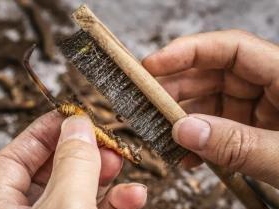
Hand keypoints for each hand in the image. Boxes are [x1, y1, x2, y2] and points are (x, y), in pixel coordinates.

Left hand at [0, 111, 146, 208]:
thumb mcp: (66, 203)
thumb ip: (72, 163)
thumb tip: (78, 124)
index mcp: (0, 205)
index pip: (13, 157)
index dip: (42, 132)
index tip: (72, 115)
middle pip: (49, 171)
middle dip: (82, 151)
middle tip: (105, 138)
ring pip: (76, 191)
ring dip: (104, 176)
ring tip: (122, 161)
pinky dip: (114, 202)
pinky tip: (134, 196)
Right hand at [143, 30, 278, 187]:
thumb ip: (239, 145)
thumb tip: (185, 130)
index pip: (231, 48)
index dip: (187, 51)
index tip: (153, 64)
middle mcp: (273, 86)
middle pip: (214, 74)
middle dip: (177, 90)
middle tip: (147, 106)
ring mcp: (264, 108)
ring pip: (212, 102)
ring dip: (184, 120)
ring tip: (162, 138)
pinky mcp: (256, 129)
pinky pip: (220, 127)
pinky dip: (200, 140)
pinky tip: (186, 157)